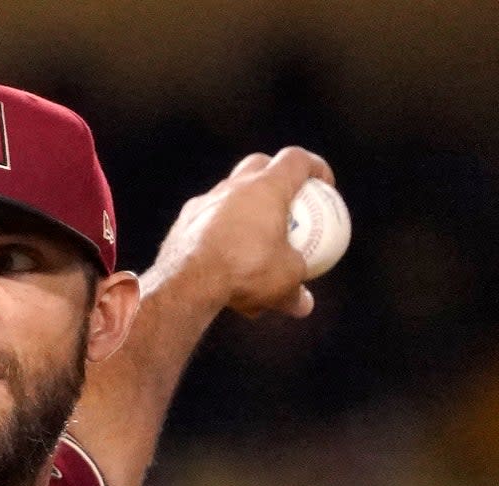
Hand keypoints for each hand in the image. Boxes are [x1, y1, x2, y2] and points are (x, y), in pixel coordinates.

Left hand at [155, 146, 334, 317]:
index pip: (296, 160)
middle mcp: (233, 186)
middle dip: (275, 176)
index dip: (314, 167)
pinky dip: (221, 234)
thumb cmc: (245, 271)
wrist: (187, 281)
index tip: (323, 186)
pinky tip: (224, 259)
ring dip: (245, 210)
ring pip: (229, 194)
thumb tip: (303, 304)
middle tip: (287, 202)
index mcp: (266, 187)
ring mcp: (205, 201)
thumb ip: (296, 288)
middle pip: (258, 165)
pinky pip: (208, 221)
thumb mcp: (283, 281)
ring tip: (254, 240)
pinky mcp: (184, 221)